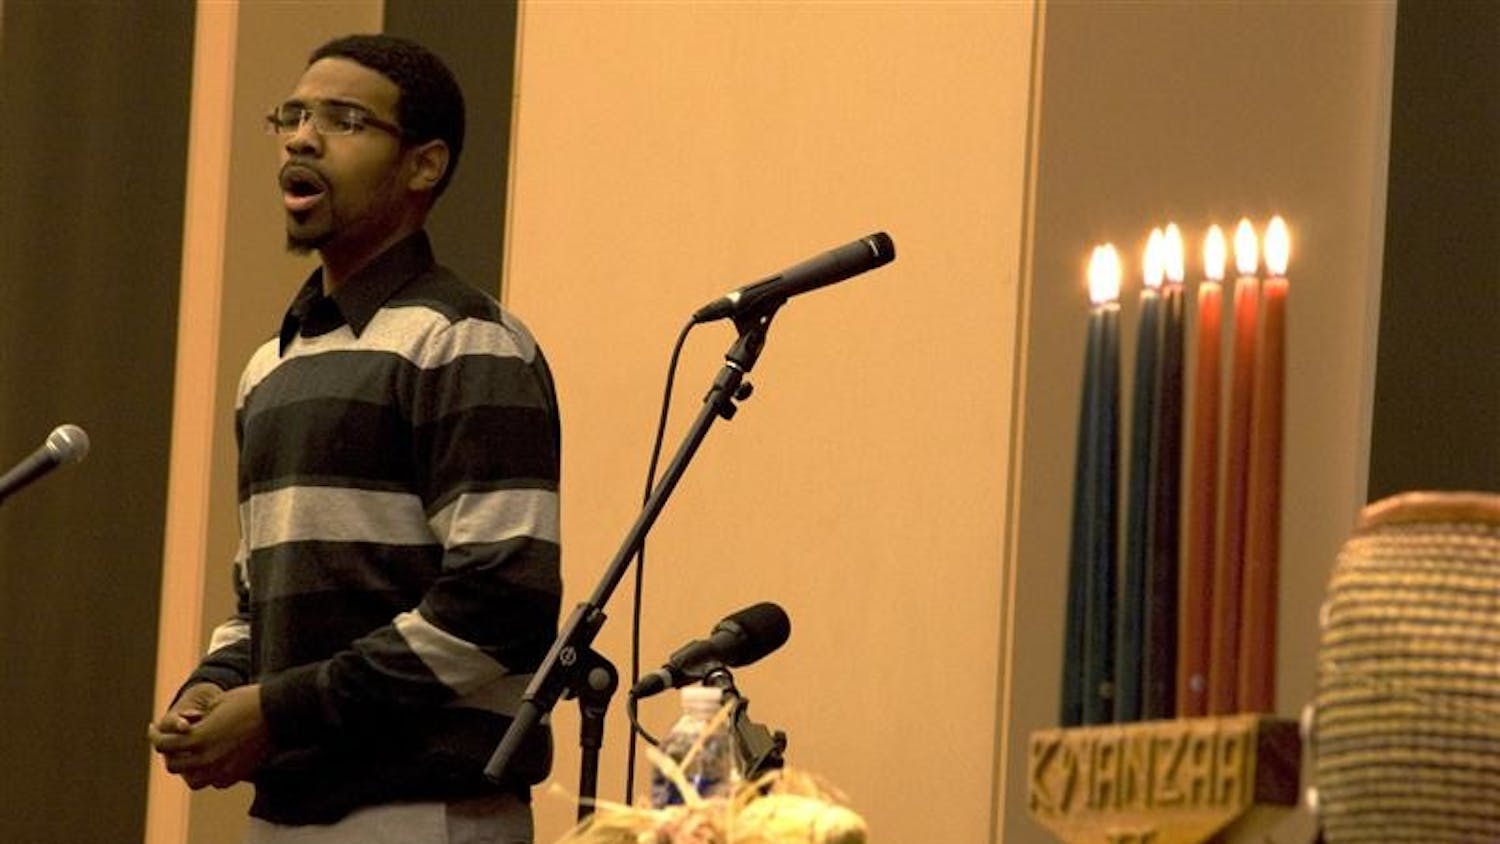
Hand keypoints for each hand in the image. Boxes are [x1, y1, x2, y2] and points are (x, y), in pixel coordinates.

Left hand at [150, 684, 269, 788]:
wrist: (280, 711)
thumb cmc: (248, 700)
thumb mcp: (215, 703)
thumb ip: (194, 720)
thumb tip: (183, 727)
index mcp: (199, 737)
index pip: (163, 745)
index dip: (154, 736)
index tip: (154, 729)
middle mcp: (207, 758)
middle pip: (174, 765)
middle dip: (169, 752)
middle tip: (170, 742)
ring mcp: (222, 769)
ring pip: (192, 779)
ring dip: (188, 768)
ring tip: (191, 756)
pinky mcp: (237, 774)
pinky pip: (215, 781)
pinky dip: (210, 773)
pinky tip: (213, 759)